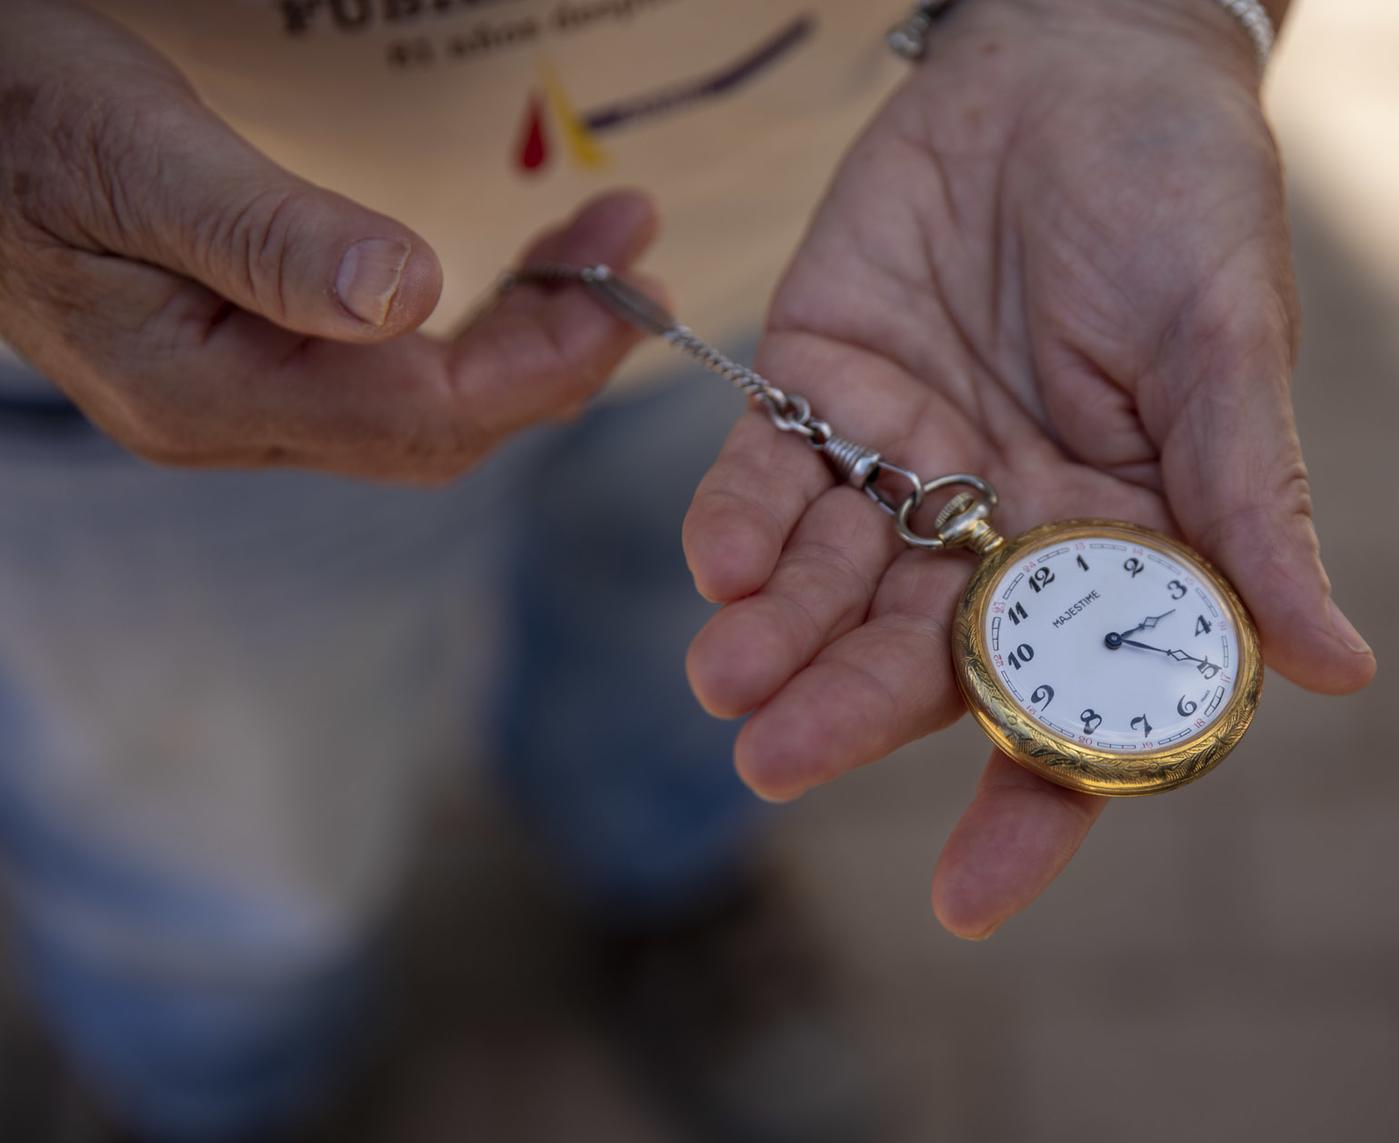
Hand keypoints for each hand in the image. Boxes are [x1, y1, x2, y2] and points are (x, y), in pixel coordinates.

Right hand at [0, 1, 656, 480]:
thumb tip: (410, 297)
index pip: (426, 415)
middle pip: (438, 430)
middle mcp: (221, 421)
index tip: (631, 284)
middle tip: (638, 262)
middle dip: (559, 355)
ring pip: (419, 413)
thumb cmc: (10, 116)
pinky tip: (507, 290)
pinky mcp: (236, 366)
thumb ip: (269, 235)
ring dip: (525, 348)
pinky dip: (468, 341)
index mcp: (202, 390)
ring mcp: (228, 403)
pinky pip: (385, 385)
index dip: (547, 361)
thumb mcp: (135, 153)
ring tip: (600, 264)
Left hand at [683, 0, 1373, 936]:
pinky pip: (771, 475)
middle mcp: (1005, 525)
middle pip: (928, 656)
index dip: (1028, 802)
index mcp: (1118, 541)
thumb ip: (1254, 504)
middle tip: (779, 757)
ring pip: (834, 582)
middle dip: (854, 710)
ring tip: (726, 675)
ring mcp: (908, 460)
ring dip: (777, 633)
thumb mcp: (1230, 347)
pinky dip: (742, 521)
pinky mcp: (821, 385)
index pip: (1074, 702)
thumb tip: (1343, 670)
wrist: (1075, 57)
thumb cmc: (1185, 199)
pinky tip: (721, 559)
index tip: (965, 896)